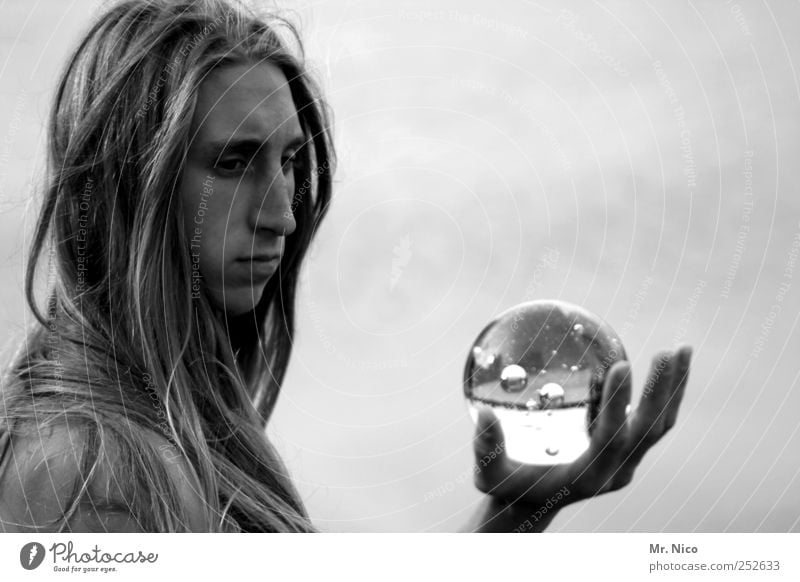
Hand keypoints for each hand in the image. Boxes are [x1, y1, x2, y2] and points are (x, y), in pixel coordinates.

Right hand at [473, 345, 692, 511]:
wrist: (530, 505)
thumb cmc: (507, 486)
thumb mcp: (489, 473)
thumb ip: (486, 446)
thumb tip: (482, 412)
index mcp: (586, 476)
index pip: (610, 440)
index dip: (618, 405)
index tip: (622, 366)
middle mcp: (615, 471)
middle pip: (649, 431)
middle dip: (661, 393)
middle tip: (667, 351)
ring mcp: (626, 463)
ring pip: (660, 426)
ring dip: (674, 389)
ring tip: (682, 349)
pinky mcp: (628, 452)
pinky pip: (655, 422)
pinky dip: (666, 393)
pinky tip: (669, 364)